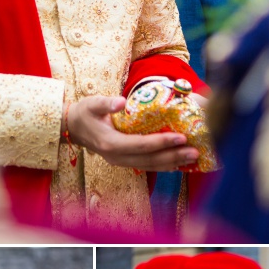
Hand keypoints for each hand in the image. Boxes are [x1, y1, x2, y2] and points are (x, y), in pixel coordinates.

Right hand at [67, 95, 199, 170]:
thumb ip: (106, 103)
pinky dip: (164, 165)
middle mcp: (117, 157)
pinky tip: (179, 163)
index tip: (181, 137)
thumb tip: (120, 102)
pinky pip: (147, 166)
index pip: (141, 145)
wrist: (73, 128)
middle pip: (150, 160)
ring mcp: (121, 162)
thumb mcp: (92, 104)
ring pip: (150, 166)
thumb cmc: (85, 113)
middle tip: (195, 151)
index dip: (162, 142)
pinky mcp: (125, 162)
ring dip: (173, 163)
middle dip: (174, 156)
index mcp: (110, 143)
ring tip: (192, 158)